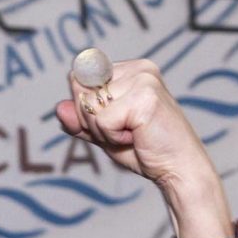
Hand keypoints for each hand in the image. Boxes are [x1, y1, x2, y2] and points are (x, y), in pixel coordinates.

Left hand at [52, 51, 213, 190]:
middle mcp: (138, 68)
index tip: (113, 123)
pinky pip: (102, 120)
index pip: (80, 77)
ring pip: (90, 106)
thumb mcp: (105, 133)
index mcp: (130, 69)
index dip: (84, 107)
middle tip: (123, 132)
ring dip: (102, 131)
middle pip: (80, 87)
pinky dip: (111, 137)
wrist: (179, 169)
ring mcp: (143, 80)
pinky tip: (137, 137)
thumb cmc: (146, 150)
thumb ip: (81, 121)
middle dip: (91, 120)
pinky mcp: (144, 97)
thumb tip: (59, 108)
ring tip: (131, 134)